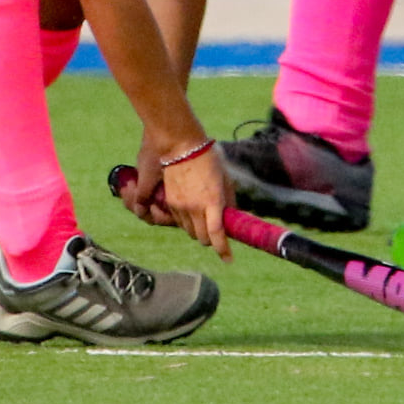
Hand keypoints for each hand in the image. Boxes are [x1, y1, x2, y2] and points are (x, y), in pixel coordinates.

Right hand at [119, 146, 232, 262]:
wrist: (181, 144)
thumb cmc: (208, 157)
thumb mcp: (225, 177)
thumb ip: (229, 199)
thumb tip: (232, 216)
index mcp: (212, 200)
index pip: (217, 234)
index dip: (223, 250)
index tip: (228, 258)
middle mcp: (195, 207)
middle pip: (202, 238)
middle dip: (211, 239)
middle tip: (216, 231)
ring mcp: (180, 206)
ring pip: (190, 232)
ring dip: (198, 230)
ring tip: (203, 216)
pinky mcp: (170, 203)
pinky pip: (180, 221)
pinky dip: (187, 221)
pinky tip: (191, 209)